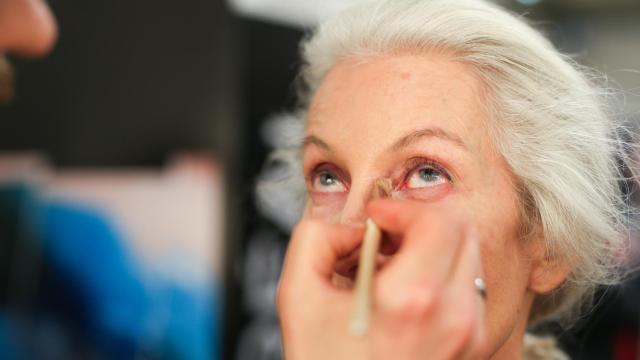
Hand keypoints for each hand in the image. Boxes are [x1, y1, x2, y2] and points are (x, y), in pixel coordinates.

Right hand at [277, 198, 487, 359]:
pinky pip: (469, 289)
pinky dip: (442, 276)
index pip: (437, 219)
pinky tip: (408, 295)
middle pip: (462, 230)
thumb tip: (350, 227)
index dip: (400, 207)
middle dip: (420, 222)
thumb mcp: (298, 295)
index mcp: (412, 298)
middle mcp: (453, 315)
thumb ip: (317, 238)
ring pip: (469, 257)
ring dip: (433, 248)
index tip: (376, 218)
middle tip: (386, 237)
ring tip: (394, 268)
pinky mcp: (473, 347)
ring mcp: (470, 334)